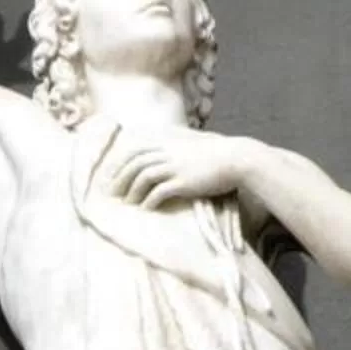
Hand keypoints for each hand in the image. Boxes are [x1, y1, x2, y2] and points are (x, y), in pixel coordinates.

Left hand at [105, 129, 249, 206]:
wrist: (238, 158)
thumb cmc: (221, 150)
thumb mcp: (195, 139)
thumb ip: (179, 140)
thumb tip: (171, 142)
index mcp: (169, 140)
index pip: (136, 148)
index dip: (121, 162)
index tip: (113, 173)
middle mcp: (169, 151)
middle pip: (135, 162)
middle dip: (120, 178)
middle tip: (112, 192)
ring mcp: (175, 166)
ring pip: (143, 177)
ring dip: (132, 191)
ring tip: (126, 204)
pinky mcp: (184, 182)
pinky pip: (159, 192)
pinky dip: (148, 201)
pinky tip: (144, 209)